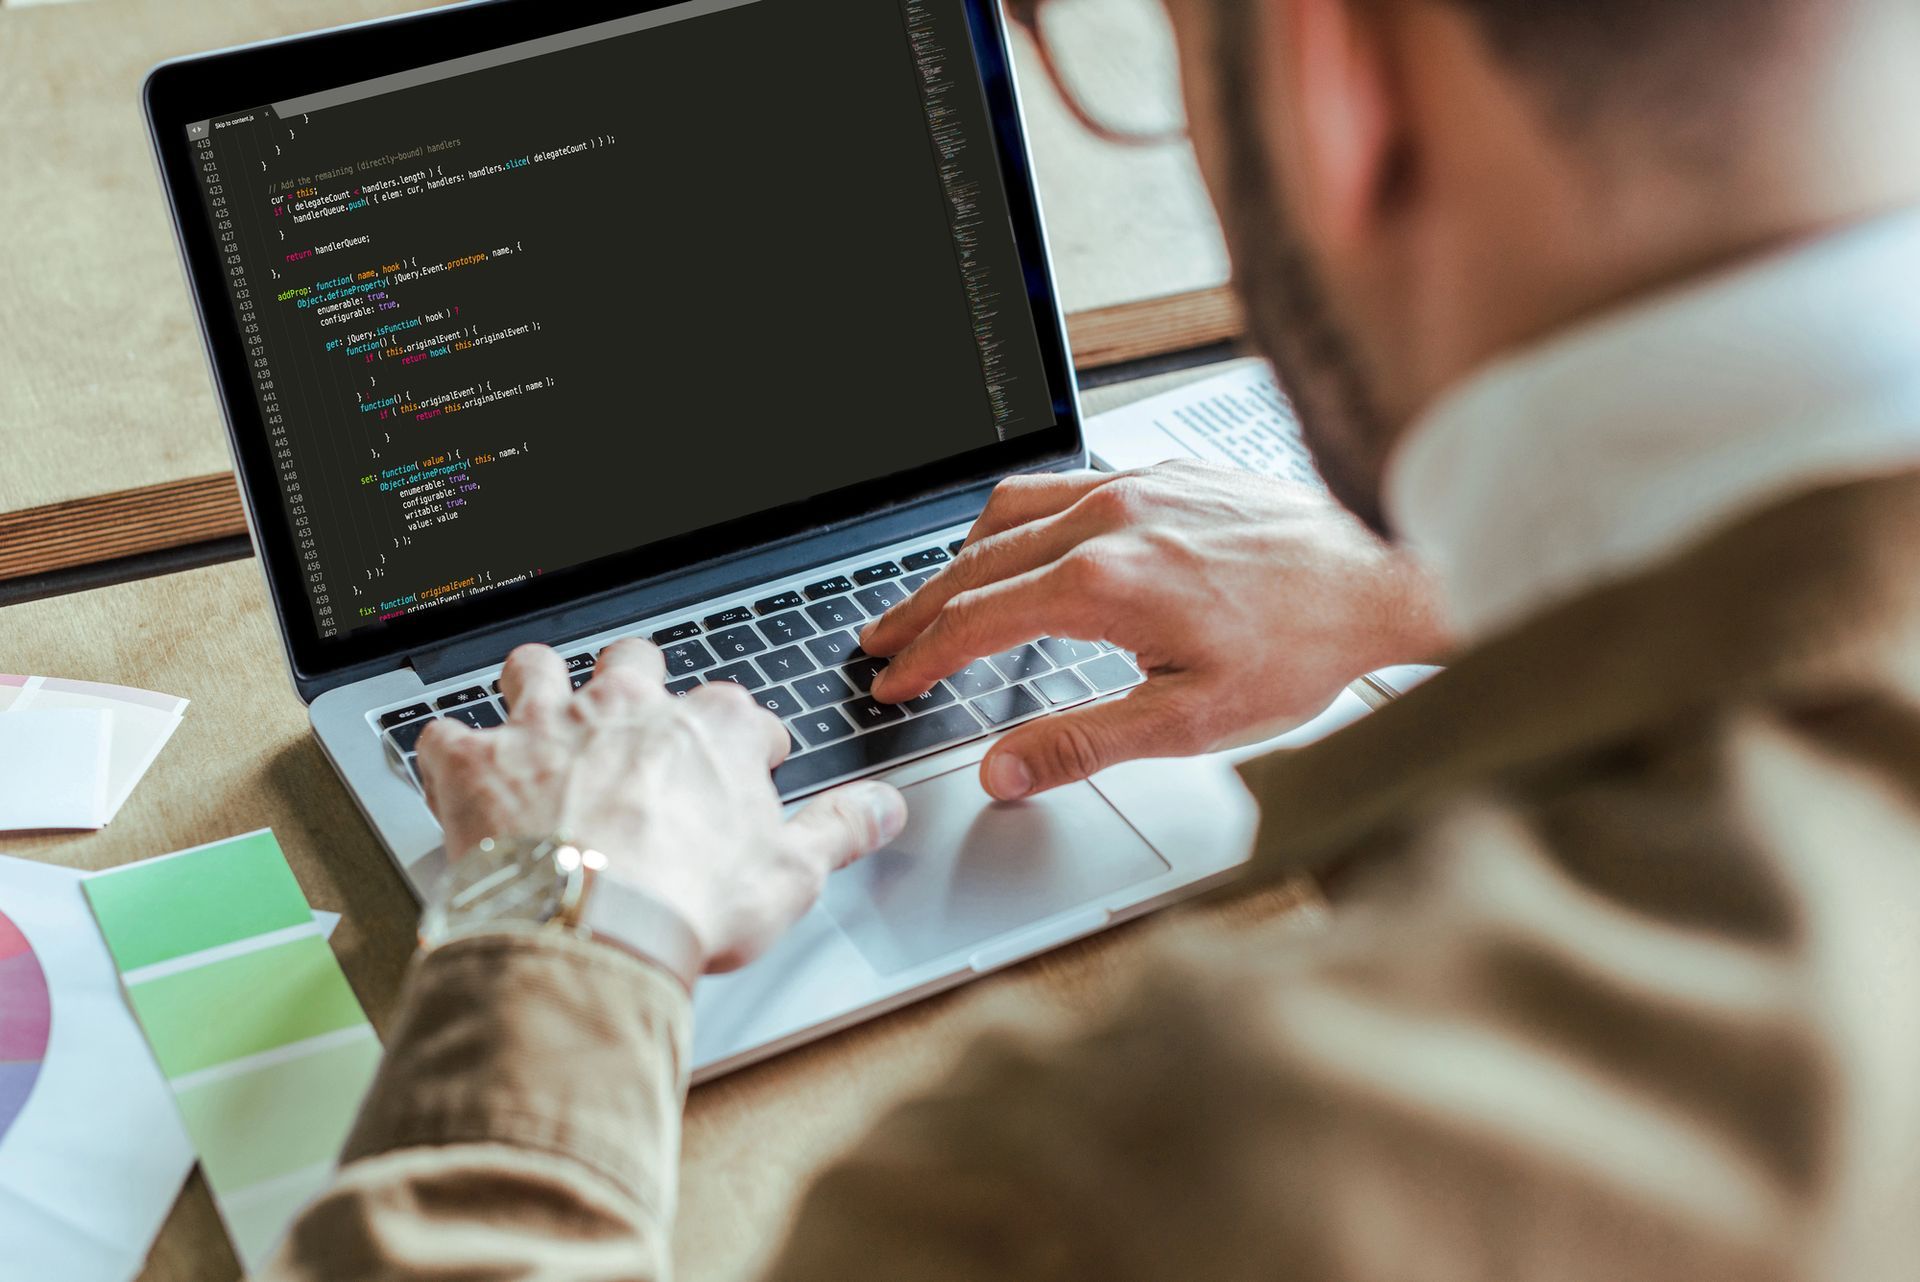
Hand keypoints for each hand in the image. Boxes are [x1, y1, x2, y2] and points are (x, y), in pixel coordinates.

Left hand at [415, 640, 907, 971]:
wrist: (588, 927)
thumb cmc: (688, 901)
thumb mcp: (794, 873)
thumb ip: (843, 831)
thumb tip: (885, 810)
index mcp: (710, 730)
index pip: (742, 712)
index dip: (747, 740)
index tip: (750, 767)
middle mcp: (627, 709)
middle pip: (634, 661)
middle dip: (638, 679)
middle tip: (639, 716)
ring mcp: (546, 728)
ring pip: (536, 668)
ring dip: (537, 684)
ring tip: (540, 707)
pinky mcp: (477, 764)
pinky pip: (444, 734)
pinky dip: (446, 748)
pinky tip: (452, 765)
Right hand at [860, 461, 1448, 799]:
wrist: (1381, 575)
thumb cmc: (1301, 647)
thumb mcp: (1191, 721)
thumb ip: (1083, 745)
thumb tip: (1002, 774)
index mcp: (1103, 582)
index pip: (976, 621)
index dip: (922, 658)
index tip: (893, 682)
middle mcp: (1109, 519)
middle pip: (976, 562)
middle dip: (919, 607)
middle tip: (882, 641)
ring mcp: (1135, 487)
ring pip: (1012, 511)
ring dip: (960, 557)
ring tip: (932, 594)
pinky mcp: (1162, 474)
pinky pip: (1062, 485)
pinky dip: (1016, 520)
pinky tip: (1021, 543)